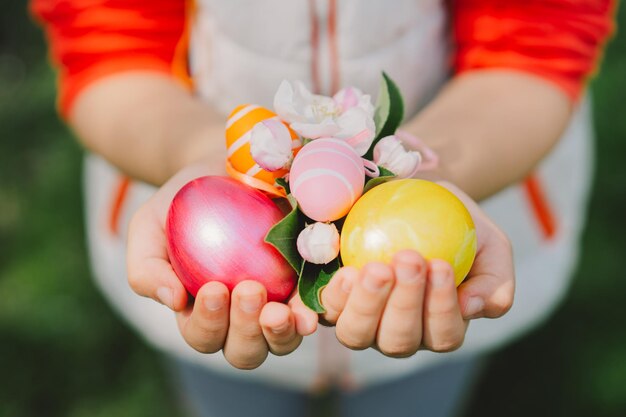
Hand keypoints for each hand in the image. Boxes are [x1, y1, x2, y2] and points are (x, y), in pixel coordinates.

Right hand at [126, 165, 317, 368]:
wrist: (222, 169)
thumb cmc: (181, 202)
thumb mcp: (149, 226)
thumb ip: (147, 266)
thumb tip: (173, 301)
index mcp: (201, 314)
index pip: (203, 336)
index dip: (209, 323)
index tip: (214, 288)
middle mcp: (239, 320)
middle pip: (245, 351)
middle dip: (246, 330)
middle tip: (249, 290)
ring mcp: (276, 306)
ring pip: (281, 342)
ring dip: (282, 332)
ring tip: (284, 310)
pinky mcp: (305, 287)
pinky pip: (314, 310)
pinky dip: (317, 312)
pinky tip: (316, 305)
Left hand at [320, 181, 514, 356]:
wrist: (414, 199)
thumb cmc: (456, 225)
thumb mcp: (489, 244)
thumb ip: (494, 279)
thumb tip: (474, 307)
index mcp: (439, 327)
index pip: (443, 335)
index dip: (441, 308)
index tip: (440, 265)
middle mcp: (399, 332)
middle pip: (399, 341)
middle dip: (405, 303)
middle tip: (410, 259)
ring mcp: (363, 320)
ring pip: (358, 334)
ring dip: (368, 303)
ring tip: (377, 267)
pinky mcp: (334, 301)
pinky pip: (329, 310)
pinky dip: (337, 296)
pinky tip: (348, 272)